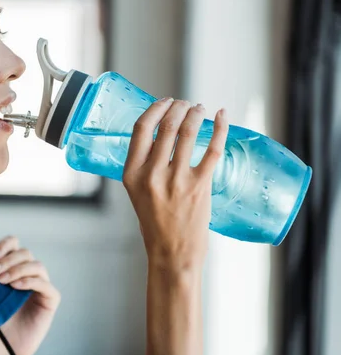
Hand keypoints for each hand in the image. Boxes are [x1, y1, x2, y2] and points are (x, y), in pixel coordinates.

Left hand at [0, 236, 59, 354]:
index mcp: (12, 267)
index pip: (14, 244)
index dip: (5, 244)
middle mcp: (28, 273)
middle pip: (25, 252)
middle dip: (8, 259)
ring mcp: (41, 286)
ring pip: (37, 265)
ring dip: (18, 269)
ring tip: (2, 281)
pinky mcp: (50, 300)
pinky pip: (46, 285)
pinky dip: (31, 282)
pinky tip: (16, 287)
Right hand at [123, 98, 228, 270]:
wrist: (171, 252)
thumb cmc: (154, 223)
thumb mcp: (137, 192)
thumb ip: (144, 166)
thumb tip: (161, 136)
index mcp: (132, 174)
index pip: (141, 129)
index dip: (155, 109)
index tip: (165, 101)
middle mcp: (152, 174)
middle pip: (167, 126)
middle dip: (179, 108)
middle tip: (186, 104)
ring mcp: (177, 180)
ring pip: (189, 132)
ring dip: (196, 114)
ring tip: (200, 109)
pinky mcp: (200, 186)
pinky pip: (212, 150)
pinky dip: (220, 129)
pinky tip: (222, 117)